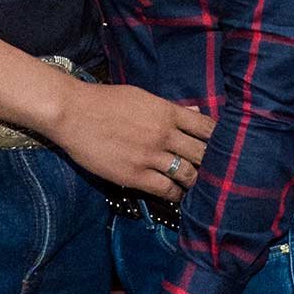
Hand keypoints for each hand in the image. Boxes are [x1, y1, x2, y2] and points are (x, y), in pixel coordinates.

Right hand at [52, 80, 213, 198]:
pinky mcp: (135, 175)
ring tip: (197, 187)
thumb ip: (170, 109)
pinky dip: (176, 194)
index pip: (207, 128)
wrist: (72, 112)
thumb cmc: (105, 101)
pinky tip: (177, 195)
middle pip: (203, 153)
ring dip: (195, 182)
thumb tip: (196, 114)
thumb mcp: (142, 98)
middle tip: (214, 172)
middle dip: (211, 164)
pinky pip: (166, 189)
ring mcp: (150, 156)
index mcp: (167, 112)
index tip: (221, 148)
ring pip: (188, 174)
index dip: (219, 140)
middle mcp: (164, 134)